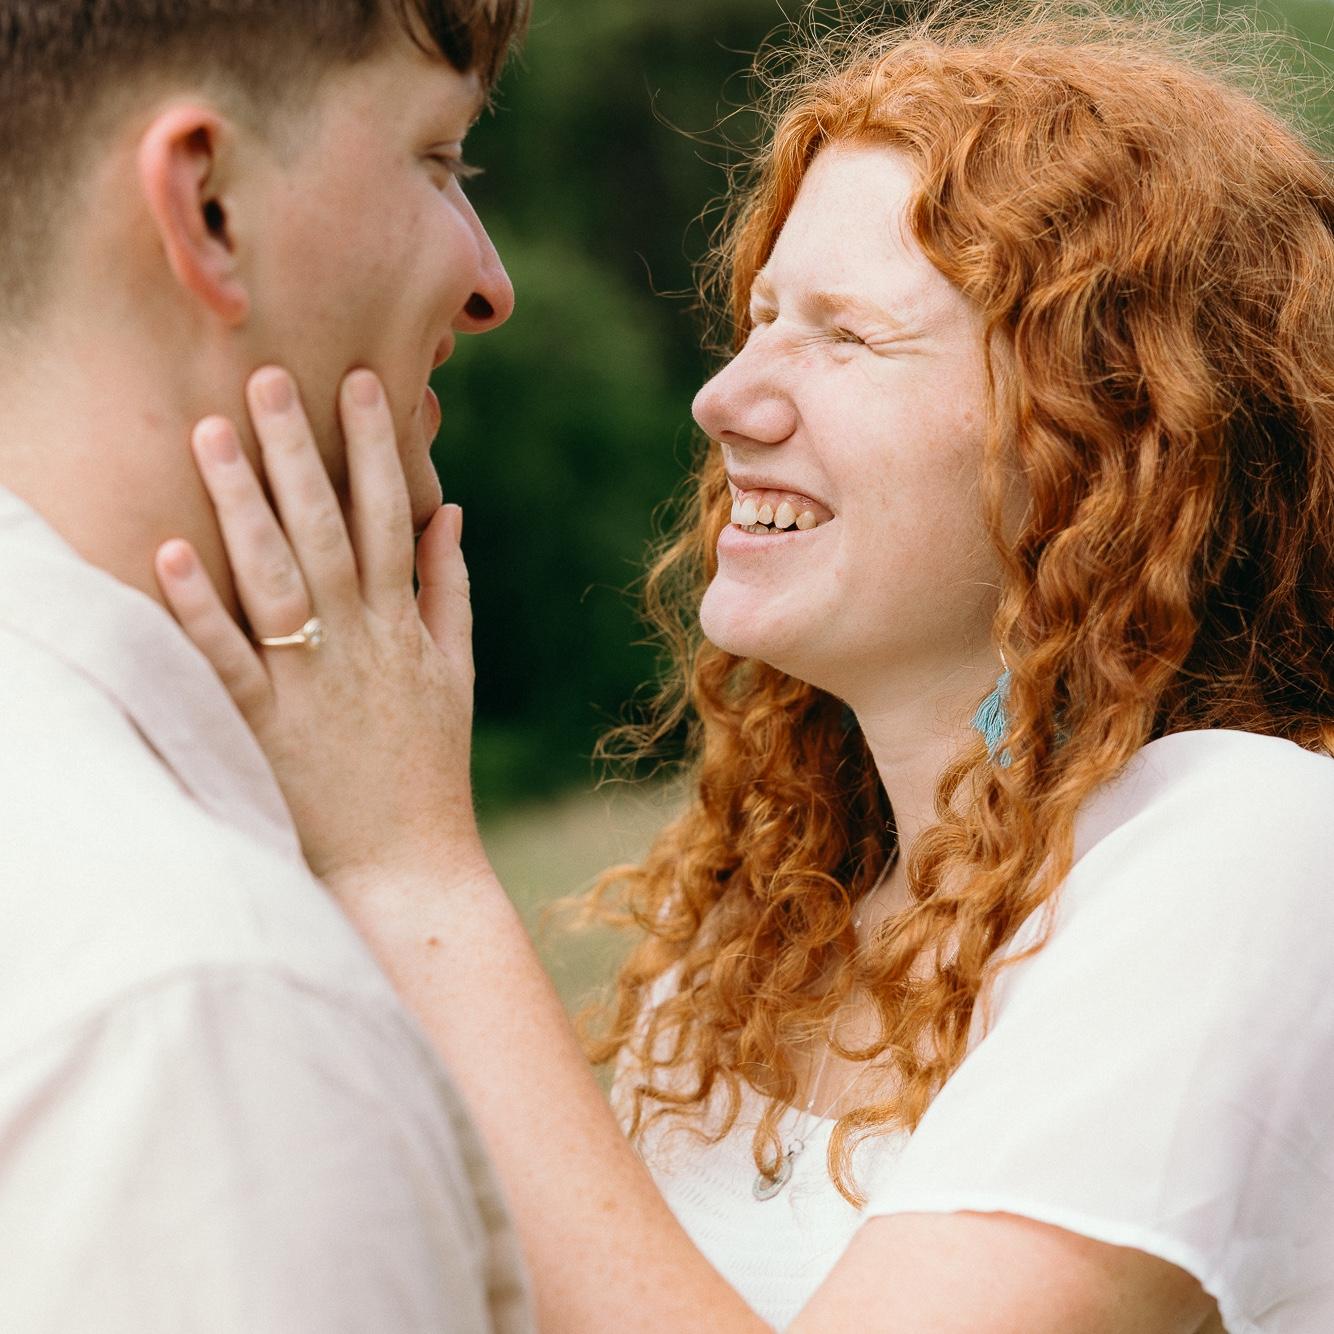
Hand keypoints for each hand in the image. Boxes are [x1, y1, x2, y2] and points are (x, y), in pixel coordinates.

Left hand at [154, 366, 487, 890]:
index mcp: (403, 627)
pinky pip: (229, 659)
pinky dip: (200, 608)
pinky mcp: (265, 728)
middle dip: (299, 450)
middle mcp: (358, 643)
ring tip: (210, 434)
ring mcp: (311, 683)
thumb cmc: (429, 769)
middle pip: (327, 530)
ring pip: (275, 578)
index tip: (359, 383)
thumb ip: (451, 590)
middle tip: (267, 377)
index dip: (377, 449)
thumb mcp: (454, 675)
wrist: (406, 868)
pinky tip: (171, 552)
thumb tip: (452, 511)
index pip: (392, 517)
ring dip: (243, 505)